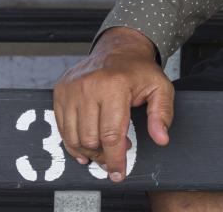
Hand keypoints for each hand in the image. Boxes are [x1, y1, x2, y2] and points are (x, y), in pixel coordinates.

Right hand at [52, 26, 173, 181]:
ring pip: (74, 137)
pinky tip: (85, 147)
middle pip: (91, 139)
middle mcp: (88, 87)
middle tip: (114, 159)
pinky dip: (73, 142)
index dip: (116, 158)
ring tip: (103, 152)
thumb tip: (161, 138)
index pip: (112, 134)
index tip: (119, 173)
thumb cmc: (139, 71)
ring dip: (88, 151)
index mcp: (114, 86)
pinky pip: (62, 128)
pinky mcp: (60, 92)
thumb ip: (162, 114)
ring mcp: (71, 89)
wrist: (119, 48)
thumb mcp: (160, 88)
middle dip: (104, 156)